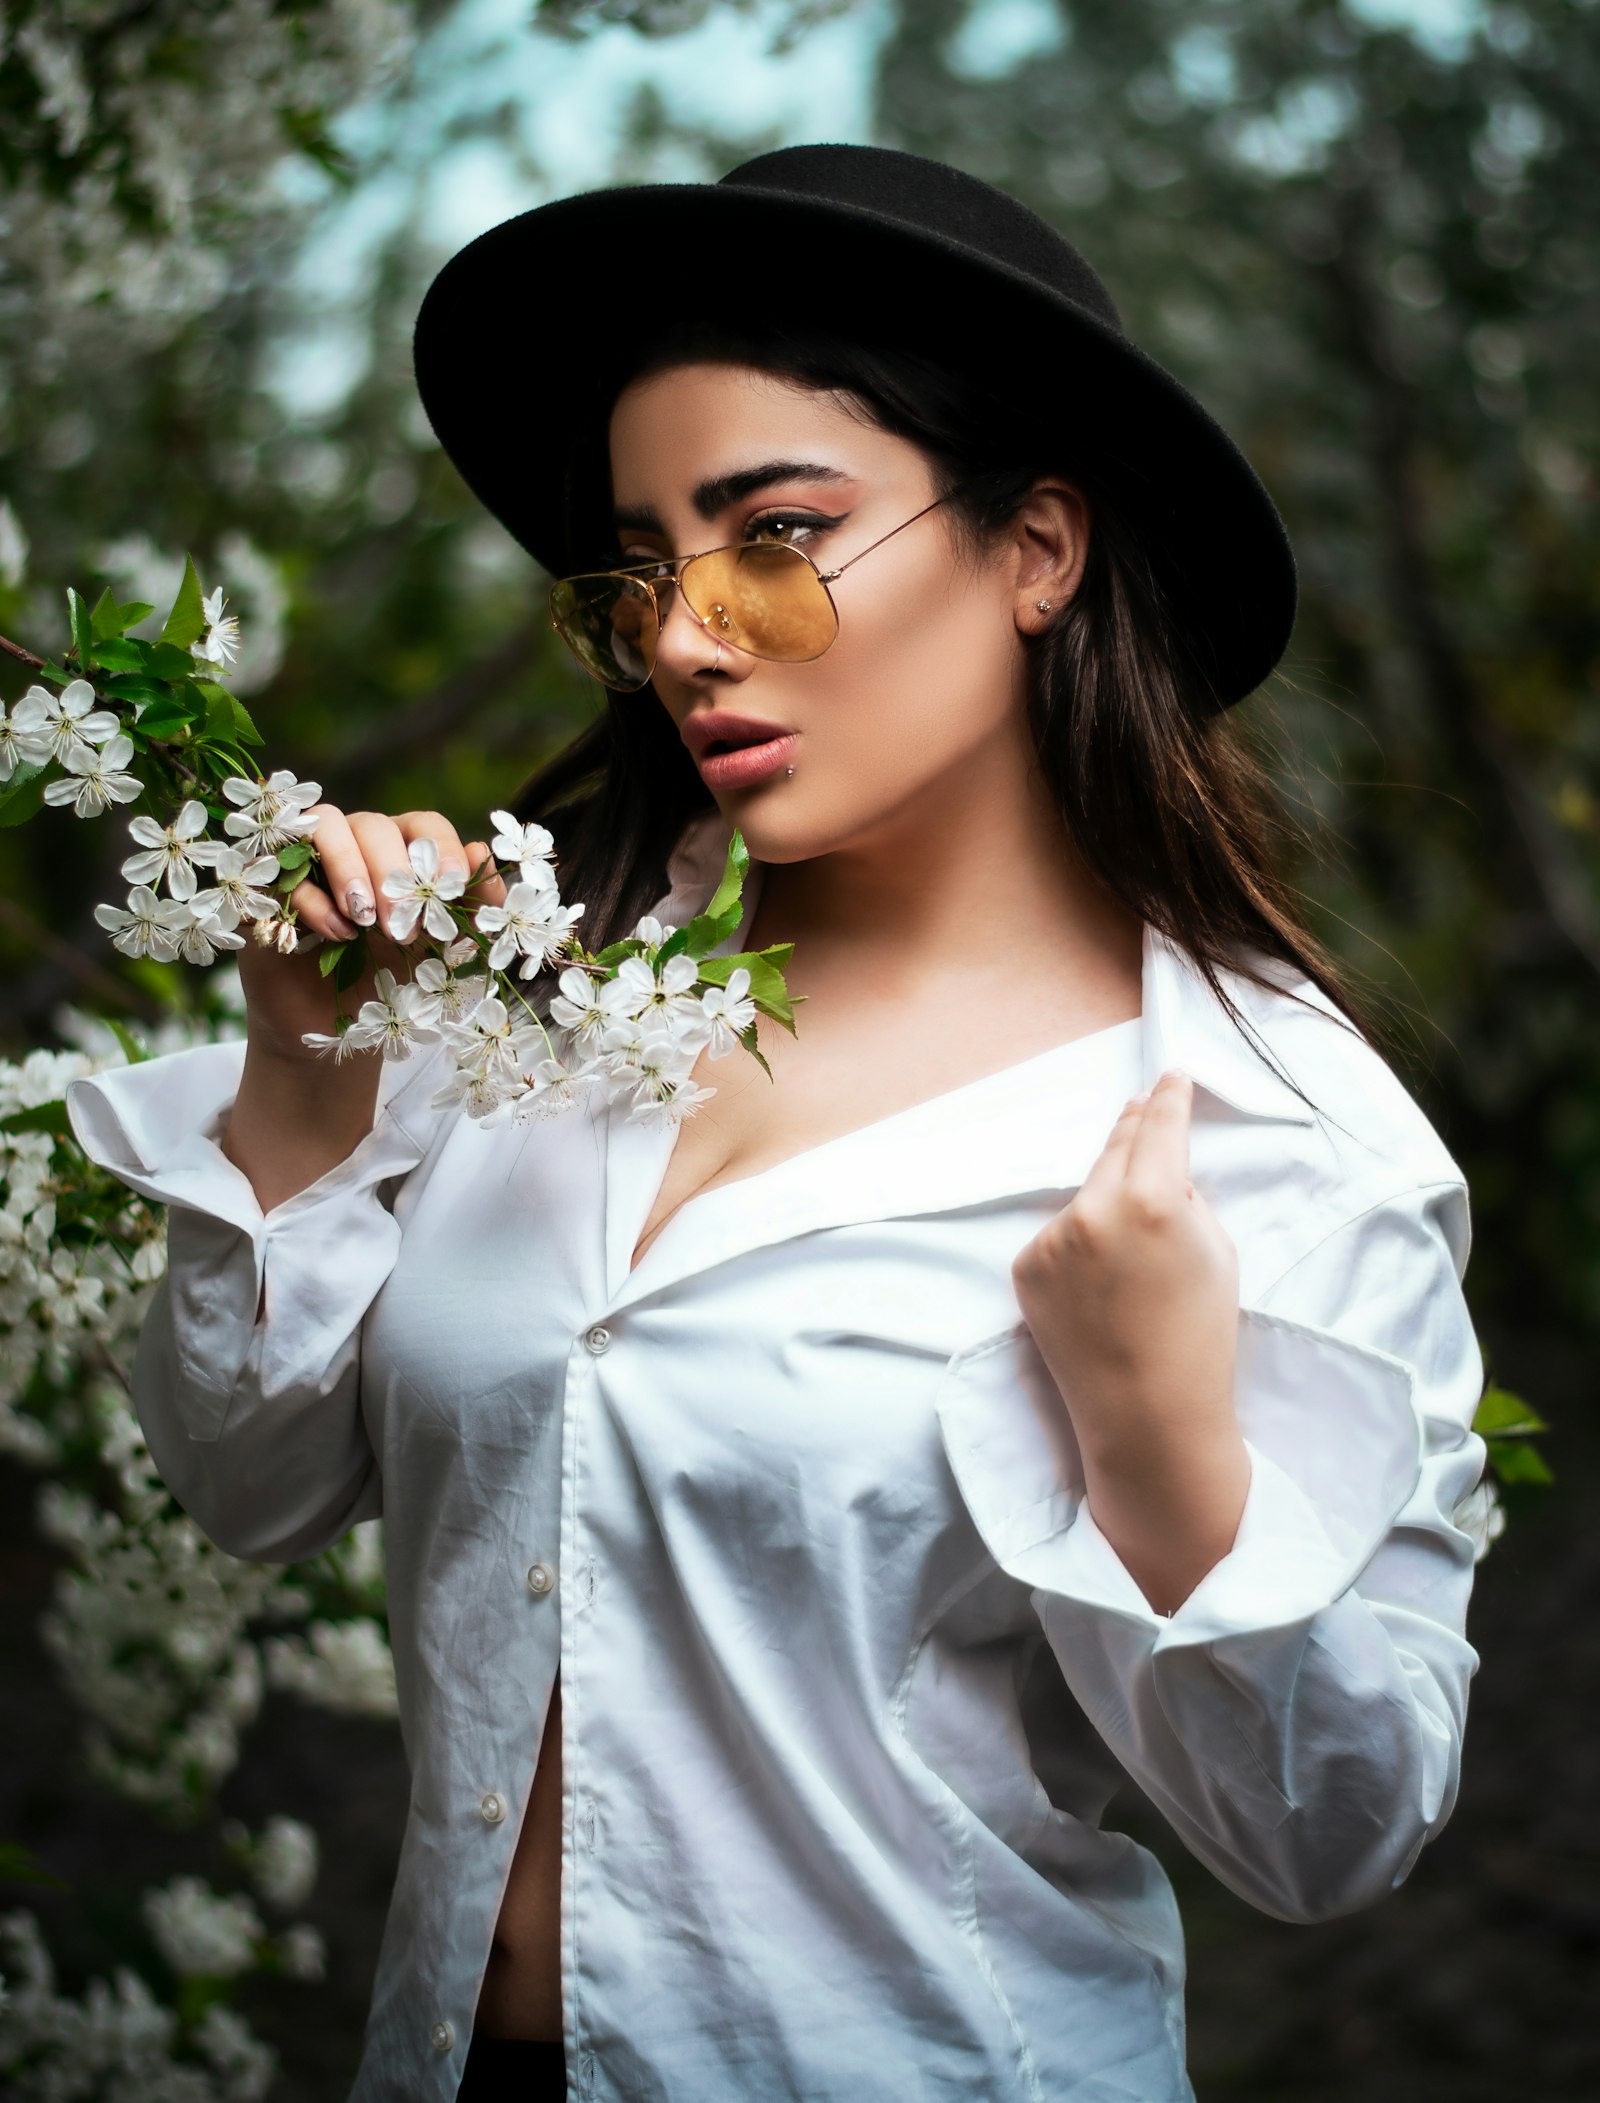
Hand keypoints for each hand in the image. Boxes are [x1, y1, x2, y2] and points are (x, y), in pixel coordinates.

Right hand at [236, 805, 506, 1061]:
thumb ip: (471, 910)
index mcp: (404, 854)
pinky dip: (315, 900)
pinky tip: (336, 936)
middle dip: (392, 873)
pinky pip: (288, 869)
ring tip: (364, 920)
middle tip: (403, 927)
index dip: (440, 848)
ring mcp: (311, 861)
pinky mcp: (273, 888)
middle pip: (374, 824)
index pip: (425, 825)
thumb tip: (483, 853)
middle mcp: (358, 846)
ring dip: (349, 866)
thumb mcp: (442, 954)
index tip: (452, 887)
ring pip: (325, 823)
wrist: (334, 1027)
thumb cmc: (391, 985)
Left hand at [1011, 1069, 1241, 1475]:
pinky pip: (1059, 1237)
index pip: (1160, 1126)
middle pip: (1115, 1148)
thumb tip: (1160, 1167)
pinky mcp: (1025, 1265)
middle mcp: (1095, 1209)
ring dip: (1106, 1203)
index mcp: (1155, 1200)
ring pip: (1086, 1196)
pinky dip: (1079, 1247)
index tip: (1169, 1077)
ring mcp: (1052, 1238)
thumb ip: (1186, 1197)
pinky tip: (1099, 1289)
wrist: (1146, 1414)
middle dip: (1133, 1131)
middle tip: (1142, 1110)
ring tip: (1133, 1258)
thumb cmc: (1199, 1336)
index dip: (1168, 1097)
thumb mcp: (1218, 1252)